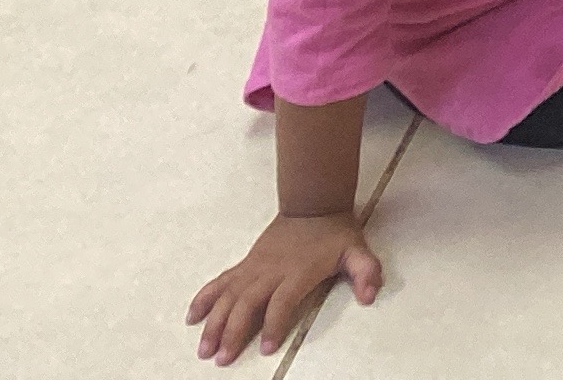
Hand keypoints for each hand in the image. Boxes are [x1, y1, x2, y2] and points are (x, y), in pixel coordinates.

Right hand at [188, 211, 379, 364]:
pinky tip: (192, 316)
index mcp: (298, 272)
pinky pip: (220, 282)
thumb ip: (366, 272)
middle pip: (247, 304)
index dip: (274, 325)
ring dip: (214, 323)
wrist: (313, 204)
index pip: (282, 302)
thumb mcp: (358, 251)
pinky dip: (204, 298)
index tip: (268, 348)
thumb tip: (370, 295)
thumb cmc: (335, 234)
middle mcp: (271, 271)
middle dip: (233, 332)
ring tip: (204, 348)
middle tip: (222, 358)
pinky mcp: (245, 264)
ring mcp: (254, 268)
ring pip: (228, 297)